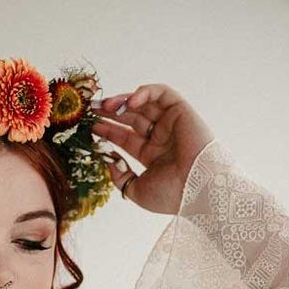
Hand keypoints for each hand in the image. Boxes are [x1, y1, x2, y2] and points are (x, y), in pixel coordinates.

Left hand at [90, 85, 214, 214]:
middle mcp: (162, 138)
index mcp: (152, 155)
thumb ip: (120, 177)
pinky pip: (162, 94)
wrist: (198, 189)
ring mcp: (171, 124)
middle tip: (91, 110)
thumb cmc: (170, 195)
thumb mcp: (135, 190)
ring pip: (144, 104)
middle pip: (131, 118)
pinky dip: (144, 93)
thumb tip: (109, 159)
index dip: (107, 130)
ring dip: (122, 101)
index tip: (90, 126)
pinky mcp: (182, 111)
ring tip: (104, 106)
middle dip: (110, 112)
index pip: (125, 138)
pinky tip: (128, 103)